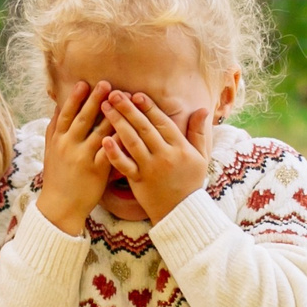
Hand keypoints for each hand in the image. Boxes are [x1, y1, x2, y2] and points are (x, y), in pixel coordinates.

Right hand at [37, 80, 114, 235]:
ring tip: (123, 102)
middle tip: (107, 84)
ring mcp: (82, 158)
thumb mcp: (50, 150)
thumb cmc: (57, 177)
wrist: (60, 206)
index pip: (66, 114)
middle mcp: (69, 146)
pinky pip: (110, 152)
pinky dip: (119, 141)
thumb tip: (57, 105)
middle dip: (95, 100)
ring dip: (112, 116)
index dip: (75, 98)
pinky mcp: (96, 171)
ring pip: (99, 133)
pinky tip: (130, 130)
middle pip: (83, 119)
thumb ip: (54, 128)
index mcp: (58, 140)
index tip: (84, 83)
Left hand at [102, 93, 209, 220]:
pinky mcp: (138, 181)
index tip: (136, 94)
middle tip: (114, 94)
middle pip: (144, 128)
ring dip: (118, 122)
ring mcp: (150, 169)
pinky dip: (114, 153)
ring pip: (132, 141)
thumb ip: (199, 132)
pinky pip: (125, 165)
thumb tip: (202, 109)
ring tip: (105, 108)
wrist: (181, 212)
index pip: (162, 122)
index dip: (149, 107)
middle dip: (128, 109)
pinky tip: (104, 140)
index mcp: (180, 148)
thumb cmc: (190, 182)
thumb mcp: (201, 157)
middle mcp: (165, 156)